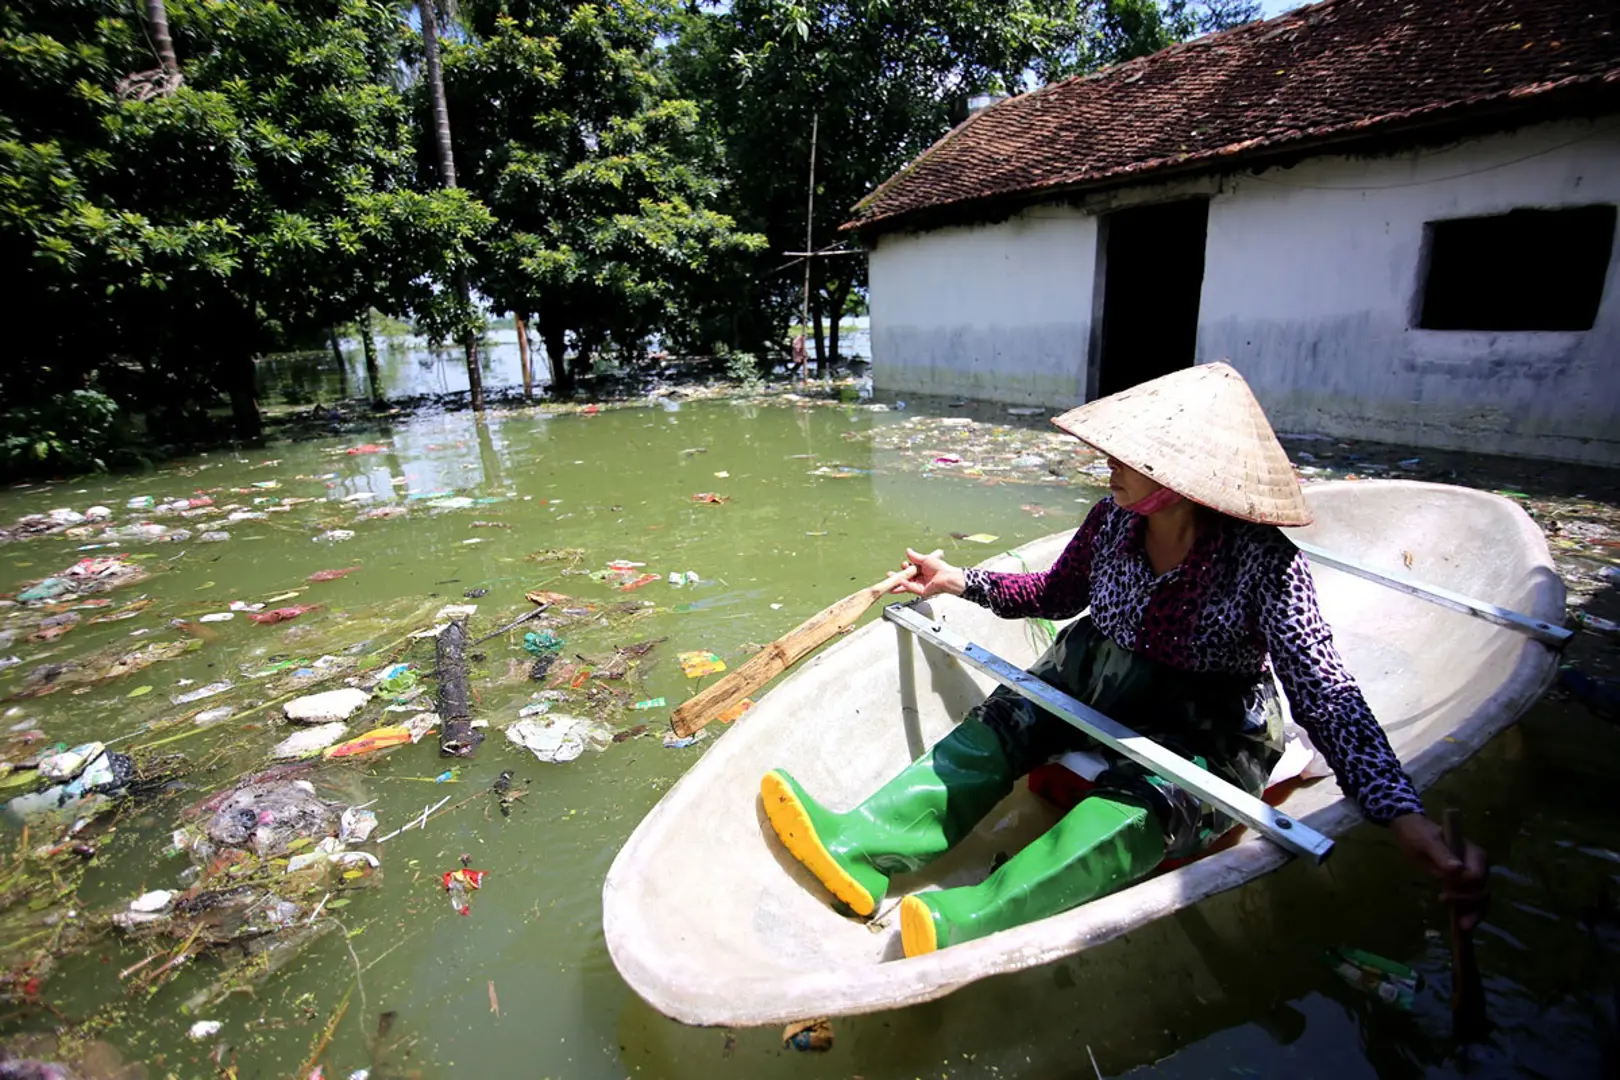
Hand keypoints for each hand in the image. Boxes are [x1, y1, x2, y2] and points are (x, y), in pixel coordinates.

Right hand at [890, 548, 963, 598]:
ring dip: (897, 583)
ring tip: (890, 582)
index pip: (909, 570)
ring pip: (906, 585)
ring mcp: (920, 585)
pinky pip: (911, 588)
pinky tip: (901, 582)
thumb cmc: (941, 568)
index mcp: (921, 570)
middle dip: (897, 577)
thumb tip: (908, 551)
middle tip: (890, 575)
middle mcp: (920, 578)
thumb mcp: (925, 559)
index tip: (903, 564)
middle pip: (905, 578)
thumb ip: (915, 557)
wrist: (948, 577)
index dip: (905, 568)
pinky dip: (905, 585)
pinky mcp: (921, 591)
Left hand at [1388, 813, 1488, 930]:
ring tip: (1463, 926)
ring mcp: (1471, 876)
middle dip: (1470, 902)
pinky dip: (1469, 912)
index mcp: (1472, 852)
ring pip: (1481, 898)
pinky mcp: (1462, 884)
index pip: (1477, 873)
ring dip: (1474, 913)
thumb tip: (1457, 869)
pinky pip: (1471, 901)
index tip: (1447, 886)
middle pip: (1482, 888)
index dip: (1465, 884)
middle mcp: (1477, 865)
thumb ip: (1441, 853)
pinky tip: (1460, 924)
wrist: (1410, 832)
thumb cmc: (1419, 833)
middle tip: (1449, 908)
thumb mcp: (1426, 841)